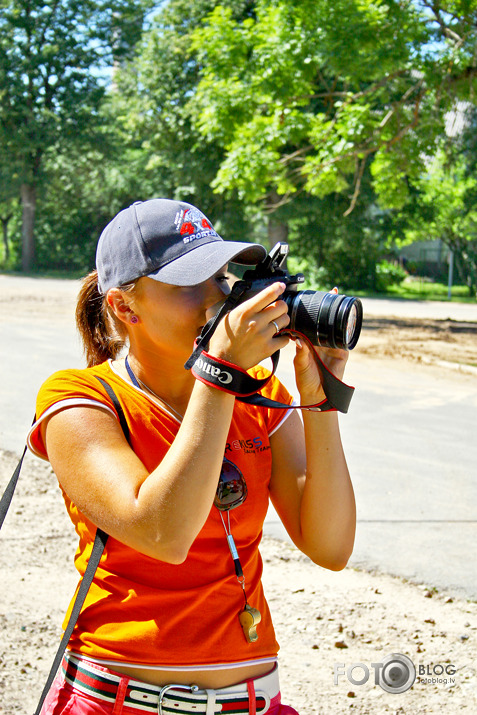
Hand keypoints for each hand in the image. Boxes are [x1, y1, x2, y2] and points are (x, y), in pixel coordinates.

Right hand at [208, 282, 290, 368]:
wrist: (223, 361)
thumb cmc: (223, 338)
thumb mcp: (228, 317)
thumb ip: (244, 308)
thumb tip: (257, 301)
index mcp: (245, 311)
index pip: (267, 295)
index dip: (277, 288)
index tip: (281, 286)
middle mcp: (256, 321)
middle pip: (281, 306)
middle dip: (281, 306)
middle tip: (276, 311)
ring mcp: (264, 335)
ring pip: (285, 320)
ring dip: (282, 321)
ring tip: (276, 324)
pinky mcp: (268, 348)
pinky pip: (285, 338)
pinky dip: (282, 337)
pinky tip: (276, 337)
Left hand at [293, 288, 348, 402]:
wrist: (318, 395)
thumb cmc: (306, 380)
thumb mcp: (301, 365)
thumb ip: (301, 353)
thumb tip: (299, 340)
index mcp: (307, 342)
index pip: (308, 323)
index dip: (310, 311)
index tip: (310, 298)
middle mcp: (319, 341)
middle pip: (324, 321)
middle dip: (327, 307)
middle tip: (331, 291)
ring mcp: (332, 345)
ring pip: (335, 325)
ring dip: (338, 313)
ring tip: (339, 297)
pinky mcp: (342, 351)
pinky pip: (345, 337)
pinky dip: (347, 327)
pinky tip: (348, 317)